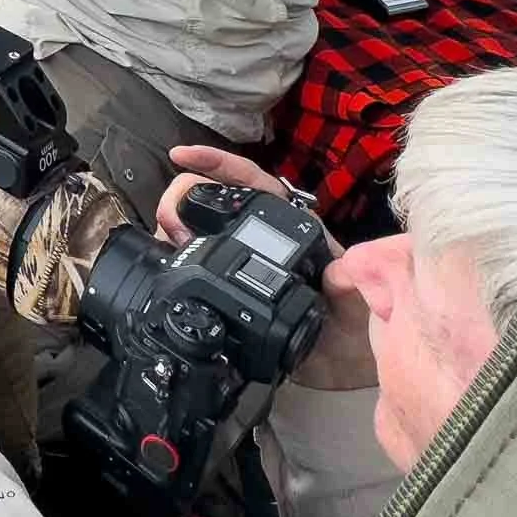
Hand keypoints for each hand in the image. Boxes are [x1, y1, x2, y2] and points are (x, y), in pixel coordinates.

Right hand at [156, 146, 374, 391]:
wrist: (345, 360)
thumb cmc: (357, 320)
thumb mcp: (358, 298)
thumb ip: (350, 282)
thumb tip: (333, 273)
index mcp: (291, 228)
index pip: (252, 183)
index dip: (219, 165)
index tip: (183, 156)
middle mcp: (262, 239)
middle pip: (213, 203)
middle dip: (184, 200)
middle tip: (170, 221)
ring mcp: (240, 264)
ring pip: (197, 232)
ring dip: (173, 229)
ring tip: (164, 242)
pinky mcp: (227, 292)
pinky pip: (195, 270)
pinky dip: (173, 263)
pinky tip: (158, 267)